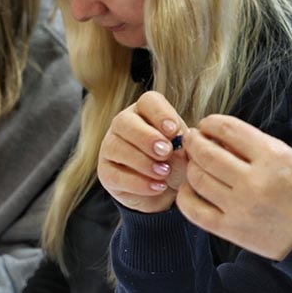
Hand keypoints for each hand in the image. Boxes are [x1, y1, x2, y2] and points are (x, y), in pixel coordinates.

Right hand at [98, 91, 188, 212]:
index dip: (160, 114)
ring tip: (164, 172)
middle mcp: (123, 125)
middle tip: (166, 152)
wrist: (166, 190)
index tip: (174, 131)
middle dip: (146, 137)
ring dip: (143, 161)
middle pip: (125, 121)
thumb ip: (183, 144)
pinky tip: (157, 187)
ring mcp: (110, 147)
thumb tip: (178, 141)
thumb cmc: (176, 161)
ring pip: (116, 147)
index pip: (148, 101)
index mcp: (146, 111)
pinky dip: (138, 183)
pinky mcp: (106, 172)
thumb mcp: (185, 151)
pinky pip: (115, 175)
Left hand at [177, 115, 291, 260]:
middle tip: (192, 139)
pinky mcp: (232, 230)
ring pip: (197, 178)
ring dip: (190, 165)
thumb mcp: (291, 157)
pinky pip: (194, 210)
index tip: (207, 125)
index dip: (210, 123)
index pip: (228, 129)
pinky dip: (185, 196)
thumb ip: (255, 145)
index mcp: (273, 157)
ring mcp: (240, 207)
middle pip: (206, 153)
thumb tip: (218, 137)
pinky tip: (190, 188)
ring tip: (193, 162)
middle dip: (194, 141)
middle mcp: (254, 181)